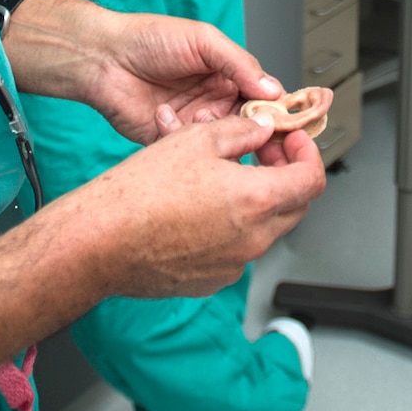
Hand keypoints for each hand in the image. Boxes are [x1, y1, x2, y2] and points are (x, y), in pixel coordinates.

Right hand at [62, 116, 326, 299]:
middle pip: (295, 206)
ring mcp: (233, 265)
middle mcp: (252, 240)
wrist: (99, 241)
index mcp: (256, 201)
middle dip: (286, 174)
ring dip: (257, 200)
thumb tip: (262, 129)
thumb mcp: (196, 140)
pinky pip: (237, 250)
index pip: (312, 180)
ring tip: (224, 175)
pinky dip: (232, 226)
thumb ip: (241, 132)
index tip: (292, 141)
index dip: (308, 154)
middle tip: (261, 151)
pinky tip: (201, 206)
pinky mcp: (211, 281)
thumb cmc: (140, 193)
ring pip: (265, 228)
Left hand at [69, 4, 283, 143]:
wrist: (103, 58)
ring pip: (221, 141)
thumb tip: (274, 90)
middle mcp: (214, 101)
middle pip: (247, 125)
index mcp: (227, 75)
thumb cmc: (150, 39)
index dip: (274, 109)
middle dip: (251, 129)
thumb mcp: (203, 41)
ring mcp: (192, 122)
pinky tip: (167, 117)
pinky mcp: (170, 140)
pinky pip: (189, 151)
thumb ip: (240, 64)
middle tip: (252, 131)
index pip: (262, 97)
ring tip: (200, 116)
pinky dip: (184, 139)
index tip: (283, 120)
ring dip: (215, 132)